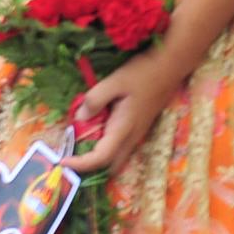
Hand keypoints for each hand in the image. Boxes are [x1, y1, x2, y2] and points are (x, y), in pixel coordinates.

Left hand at [65, 49, 186, 176]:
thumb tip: (80, 117)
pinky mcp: (140, 127)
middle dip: (90, 167)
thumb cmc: (143, 72)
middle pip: (110, 166)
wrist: (171, 66)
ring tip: (80, 145)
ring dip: (99, 158)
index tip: (62, 160)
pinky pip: (121, 148)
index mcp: (124, 128)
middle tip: (71, 156)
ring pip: (117, 158)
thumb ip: (95, 100)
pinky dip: (106, 149)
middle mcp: (132, 137)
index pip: (100, 158)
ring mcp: (138, 133)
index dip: (80, 164)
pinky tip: (97, 131)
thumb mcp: (115, 81)